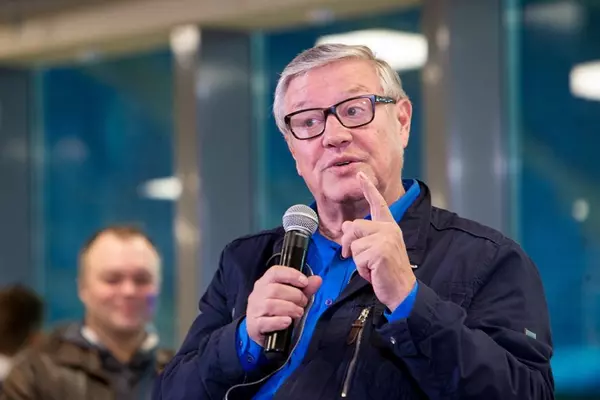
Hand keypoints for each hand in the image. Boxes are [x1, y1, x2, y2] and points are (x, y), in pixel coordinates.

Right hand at [246, 266, 321, 345]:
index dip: (291, 275)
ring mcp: (254, 309)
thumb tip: (318, 279)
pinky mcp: (254, 325)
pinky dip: (279, 321)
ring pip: (271, 305)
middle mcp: (257, 294)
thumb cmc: (279, 310)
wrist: (264, 331)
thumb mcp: (293, 298)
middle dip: (295, 296)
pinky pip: (265, 322)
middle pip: (275, 289)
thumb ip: (306, 289)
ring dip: (290, 309)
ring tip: (298, 313)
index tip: (304, 282)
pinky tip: (288, 322)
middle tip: (303, 303)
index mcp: (265, 282)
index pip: (274, 272)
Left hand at [341, 172, 415, 311]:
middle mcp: (389, 229)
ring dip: (357, 261)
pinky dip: (361, 269)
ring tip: (372, 267)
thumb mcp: (374, 249)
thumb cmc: (387, 271)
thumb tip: (345, 226)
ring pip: (354, 244)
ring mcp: (386, 239)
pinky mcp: (380, 252)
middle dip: (349, 244)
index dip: (368, 188)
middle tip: (357, 258)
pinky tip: (374, 273)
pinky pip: (357, 257)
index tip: (360, 174)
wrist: (402, 290)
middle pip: (354, 226)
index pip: (377, 203)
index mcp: (389, 226)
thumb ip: (363, 236)